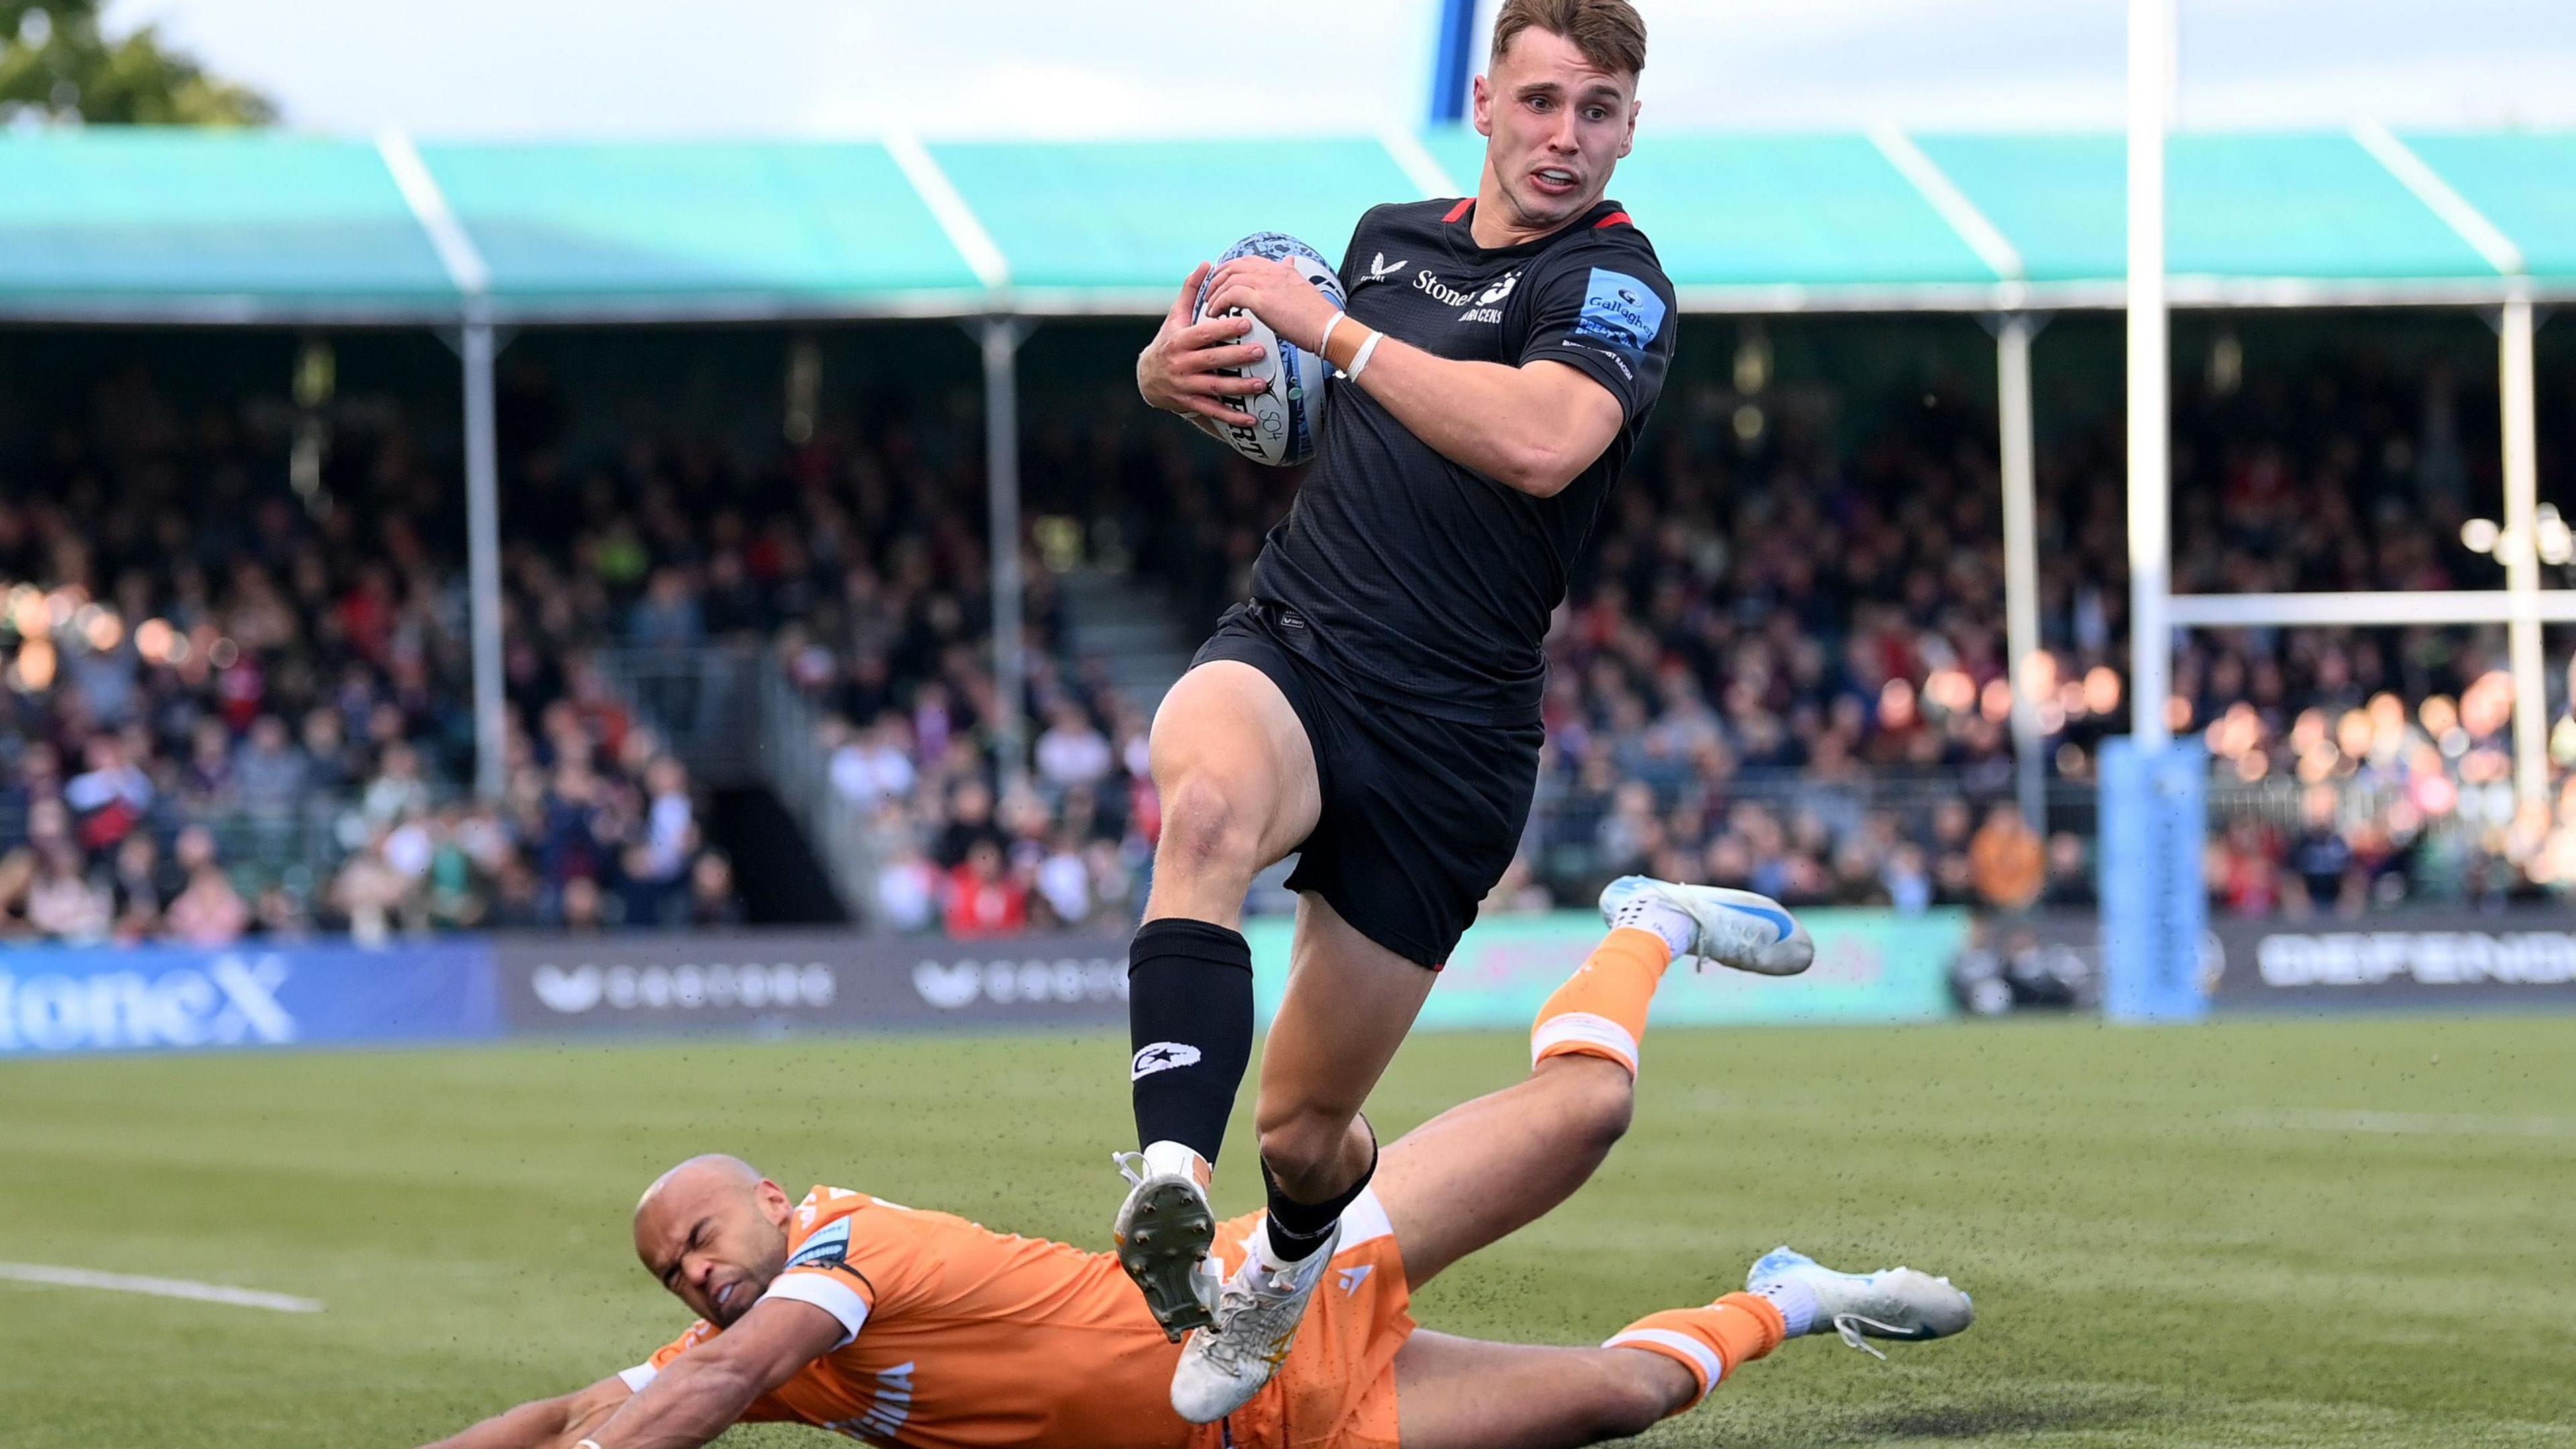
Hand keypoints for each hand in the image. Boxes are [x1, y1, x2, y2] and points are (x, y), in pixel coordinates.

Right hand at [1136, 261, 1268, 427]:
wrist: (1147, 378)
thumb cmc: (1169, 341)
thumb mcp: (1175, 317)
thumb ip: (1191, 291)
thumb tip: (1207, 263)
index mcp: (1179, 340)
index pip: (1203, 333)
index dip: (1223, 329)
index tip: (1246, 322)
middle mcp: (1181, 364)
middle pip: (1211, 360)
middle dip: (1236, 356)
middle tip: (1261, 352)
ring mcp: (1186, 386)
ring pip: (1215, 387)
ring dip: (1239, 388)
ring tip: (1262, 385)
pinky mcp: (1191, 404)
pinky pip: (1213, 412)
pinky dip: (1232, 417)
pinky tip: (1252, 419)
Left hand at [1199, 255, 1340, 356]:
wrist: (1326, 327)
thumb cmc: (1317, 315)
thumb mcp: (1303, 286)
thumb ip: (1291, 273)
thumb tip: (1289, 261)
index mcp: (1281, 269)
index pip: (1248, 261)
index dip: (1231, 268)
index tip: (1222, 280)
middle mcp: (1271, 272)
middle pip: (1233, 266)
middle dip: (1217, 279)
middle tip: (1210, 293)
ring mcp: (1265, 283)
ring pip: (1228, 280)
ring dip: (1215, 294)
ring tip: (1210, 307)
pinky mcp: (1260, 299)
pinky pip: (1229, 295)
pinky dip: (1219, 303)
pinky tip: (1216, 314)